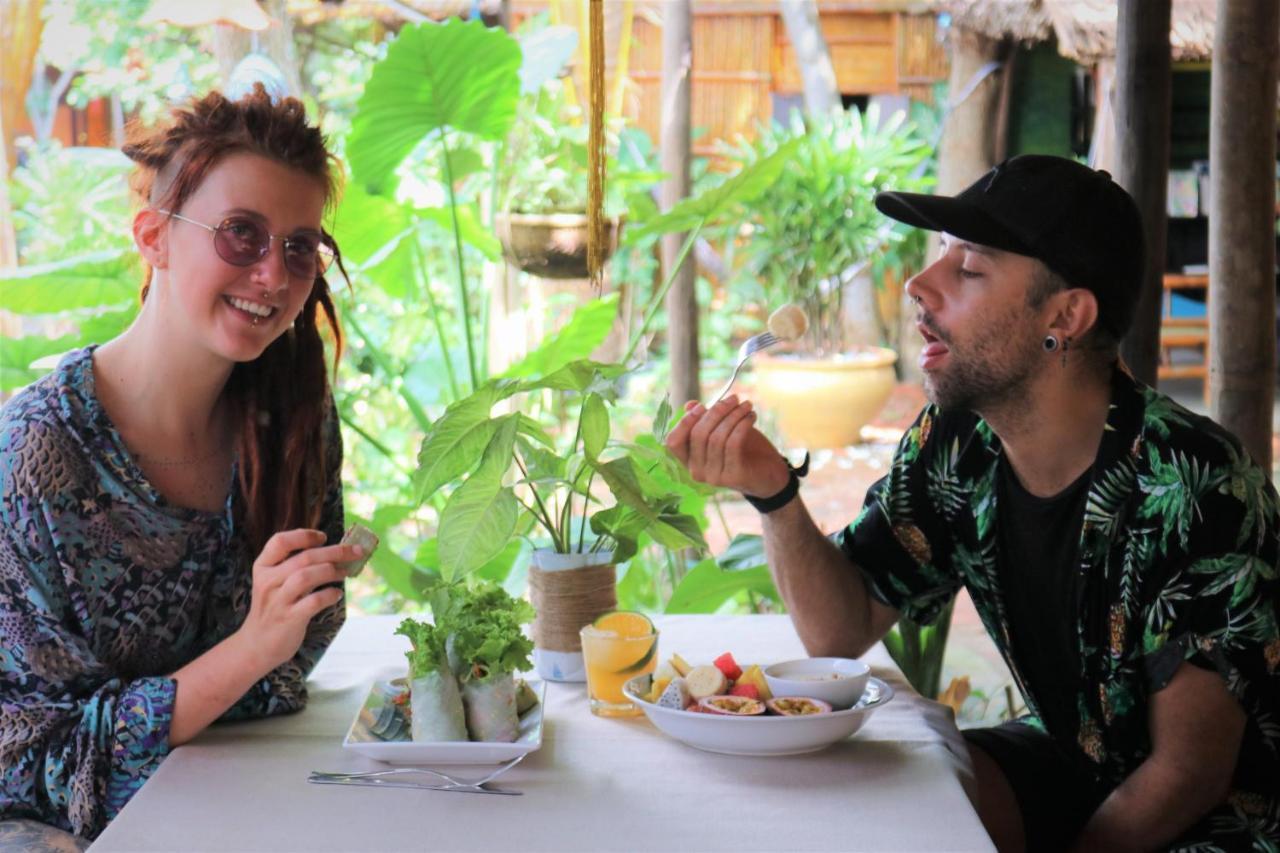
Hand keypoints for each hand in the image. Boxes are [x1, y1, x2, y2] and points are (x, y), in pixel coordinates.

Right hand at [236, 529, 356, 671]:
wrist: (256, 644)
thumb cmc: (274, 607)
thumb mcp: (274, 582)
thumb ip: (294, 566)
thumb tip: (335, 550)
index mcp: (263, 567)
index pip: (279, 541)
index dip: (304, 535)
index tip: (323, 537)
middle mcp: (267, 581)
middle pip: (303, 558)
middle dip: (334, 551)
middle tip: (356, 551)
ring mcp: (277, 601)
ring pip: (305, 576)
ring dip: (332, 571)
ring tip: (346, 572)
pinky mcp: (289, 619)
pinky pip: (313, 602)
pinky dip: (329, 595)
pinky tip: (337, 594)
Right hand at [665, 395, 789, 496]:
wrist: (770, 474)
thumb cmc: (744, 449)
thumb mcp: (723, 430)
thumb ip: (705, 420)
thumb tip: (690, 405)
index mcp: (689, 460)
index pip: (673, 442)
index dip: (684, 422)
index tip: (702, 406)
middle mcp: (696, 471)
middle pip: (698, 435)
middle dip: (717, 411)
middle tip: (734, 398)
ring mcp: (713, 477)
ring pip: (717, 438)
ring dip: (734, 416)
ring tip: (747, 405)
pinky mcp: (732, 477)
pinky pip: (732, 444)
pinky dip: (742, 425)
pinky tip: (752, 417)